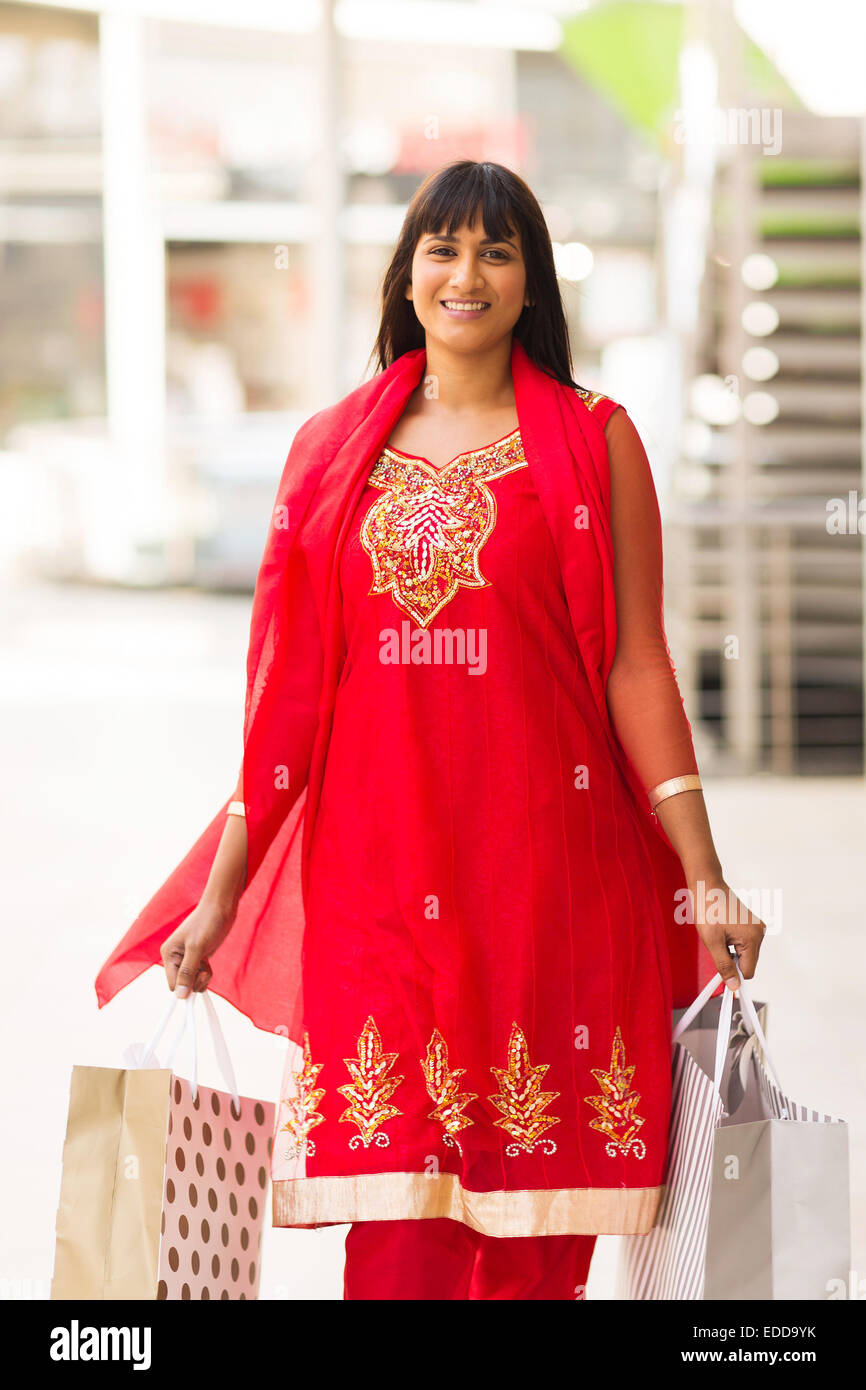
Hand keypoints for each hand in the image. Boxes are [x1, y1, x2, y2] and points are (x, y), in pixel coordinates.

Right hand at [160, 900, 236, 997]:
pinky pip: (200, 976)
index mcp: (168, 954)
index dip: (185, 986)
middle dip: (196, 980)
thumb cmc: (207, 923)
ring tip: (207, 961)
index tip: (197, 977)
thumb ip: (187, 972)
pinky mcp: (198, 959)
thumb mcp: (197, 948)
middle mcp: (175, 958)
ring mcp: (187, 960)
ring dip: (203, 976)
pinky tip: (209, 962)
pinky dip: (206, 973)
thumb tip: (180, 996)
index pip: (172, 984)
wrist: (222, 908)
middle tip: (203, 964)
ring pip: (193, 982)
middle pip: (183, 985)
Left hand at [687, 875, 765, 991]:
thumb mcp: (712, 942)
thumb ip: (724, 966)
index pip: (748, 971)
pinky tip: (722, 931)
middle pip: (747, 963)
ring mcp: (756, 927)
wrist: (707, 886)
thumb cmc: (708, 908)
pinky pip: (743, 944)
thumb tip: (734, 985)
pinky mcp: (751, 925)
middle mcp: (759, 932)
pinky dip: (732, 944)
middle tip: (715, 946)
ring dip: (730, 952)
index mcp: (753, 937)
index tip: (719, 972)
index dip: (733, 974)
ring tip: (718, 935)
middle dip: (731, 960)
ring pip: (745, 954)